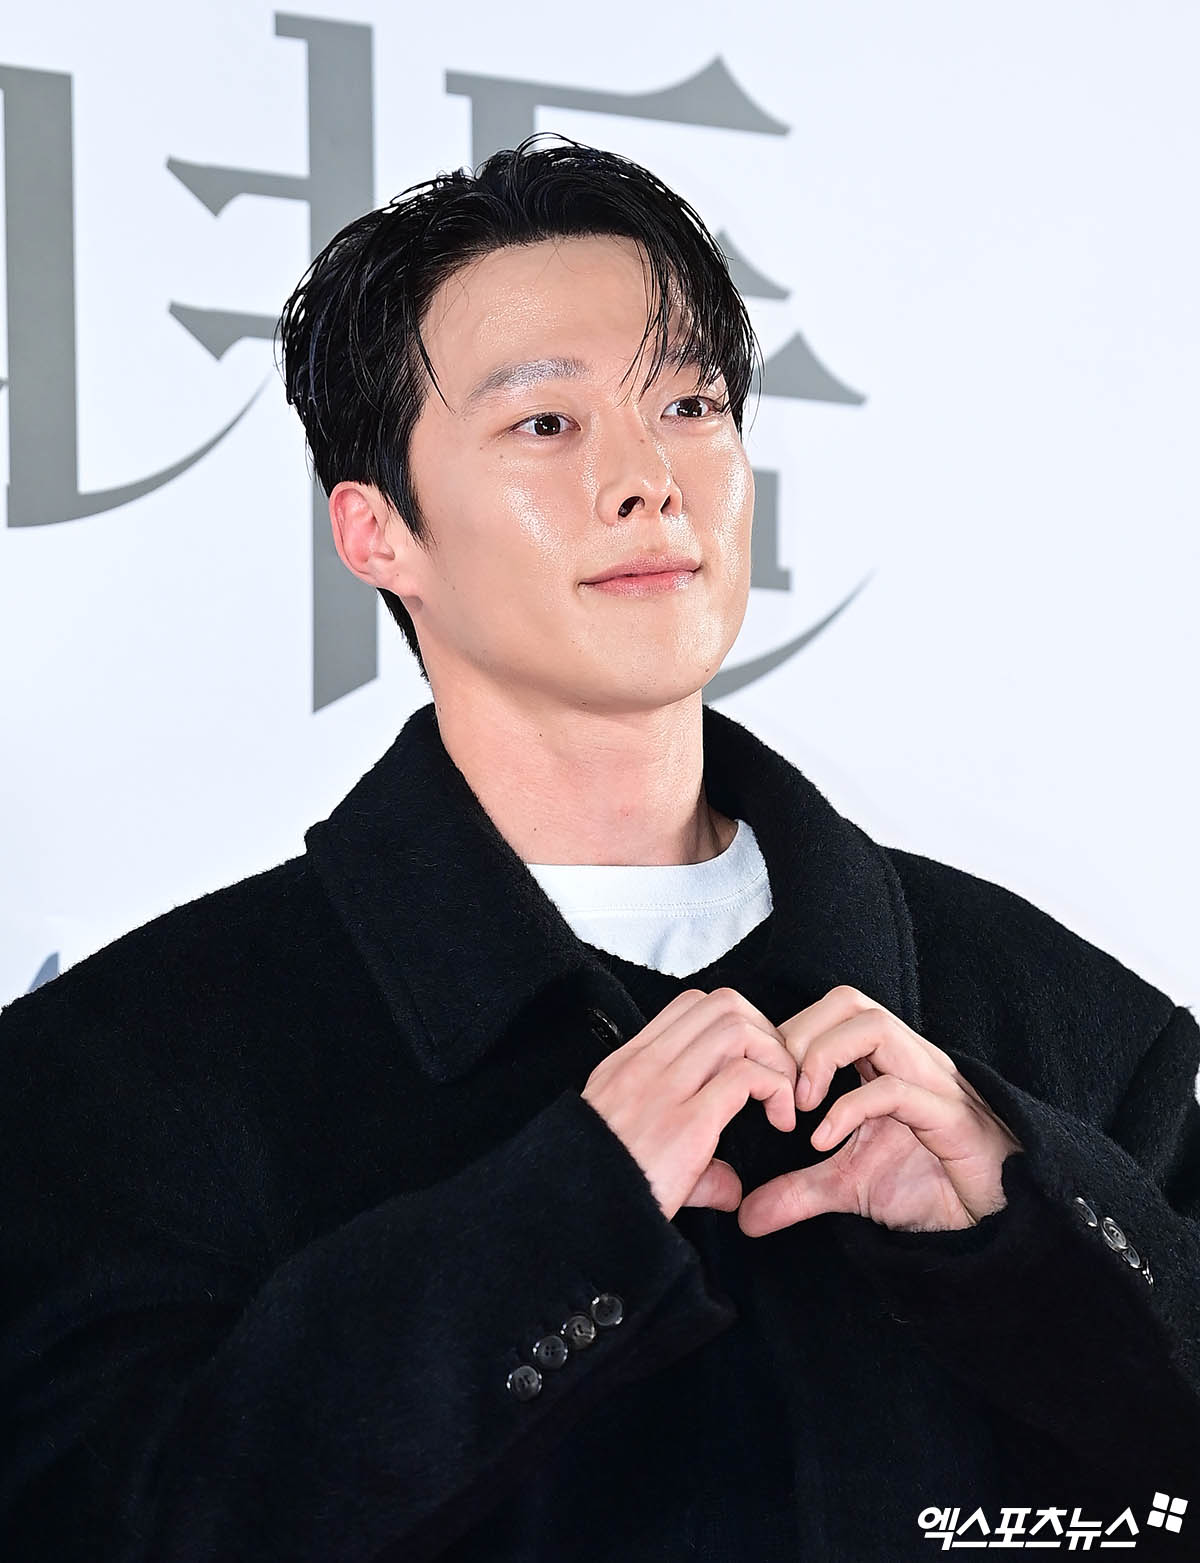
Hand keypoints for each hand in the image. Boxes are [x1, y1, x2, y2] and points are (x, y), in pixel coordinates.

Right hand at [581, 988, 797, 1222]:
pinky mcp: (687, 1123)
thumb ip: (689, 1159)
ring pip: (737, 1029)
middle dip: (765, 1032)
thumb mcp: (635, 1156)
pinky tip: (781, 1122)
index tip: (752, 1064)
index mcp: (628, 1065)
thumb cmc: (604, 1190)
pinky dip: (777, 1090)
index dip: (737, 1023)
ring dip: (775, 1057)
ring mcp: (664, 1089)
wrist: (574, 1215)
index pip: (692, 1006)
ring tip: (782, 1099)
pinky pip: (748, 1076)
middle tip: (777, 1076)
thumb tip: (730, 1187)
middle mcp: (645, 1065)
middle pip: (723, 1004)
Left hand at [736, 985, 1024, 1237]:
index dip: (790, 1032)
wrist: (994, 1226)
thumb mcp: (849, 1188)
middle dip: (801, 1034)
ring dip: (823, 1057)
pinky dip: (850, 1108)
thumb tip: (745, 1216)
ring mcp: (933, 1083)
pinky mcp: (951, 1117)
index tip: (763, 1079)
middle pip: (849, 1001)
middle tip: (776, 1087)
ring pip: (875, 1027)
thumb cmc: (929, 1189)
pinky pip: (898, 1090)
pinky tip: (823, 1140)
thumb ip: (798, 1191)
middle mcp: (910, 1059)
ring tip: (799, 1105)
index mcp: (886, 1062)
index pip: (832, 1009)